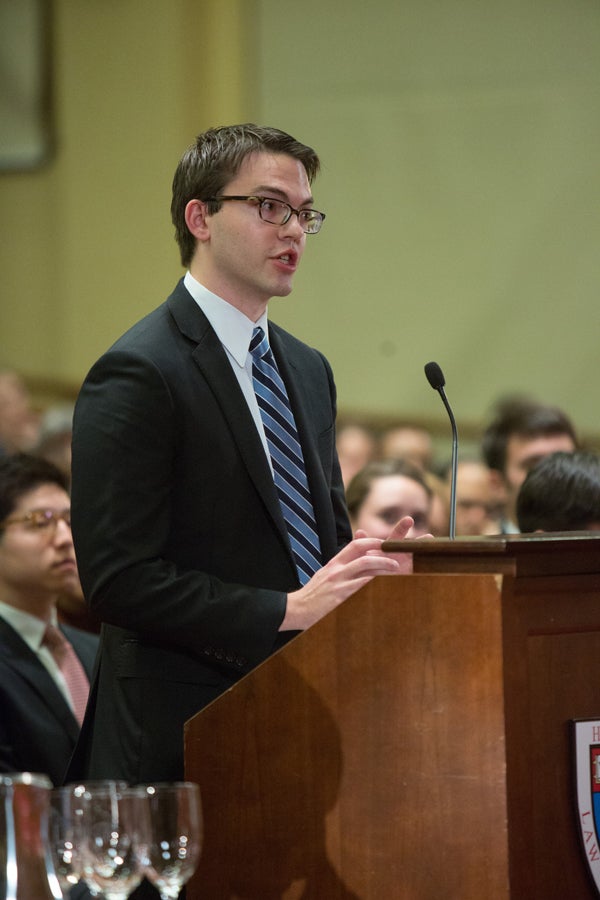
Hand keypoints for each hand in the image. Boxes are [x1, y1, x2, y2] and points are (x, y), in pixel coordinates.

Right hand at [281, 529, 406, 632]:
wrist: (296, 610)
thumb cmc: (312, 597)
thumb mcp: (325, 577)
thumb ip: (339, 569)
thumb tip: (354, 565)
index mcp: (333, 564)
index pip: (354, 545)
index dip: (372, 541)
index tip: (385, 543)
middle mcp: (336, 569)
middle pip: (362, 552)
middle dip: (382, 550)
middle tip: (396, 555)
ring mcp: (339, 581)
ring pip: (365, 566)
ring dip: (383, 564)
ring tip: (396, 567)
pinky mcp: (340, 595)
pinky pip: (362, 585)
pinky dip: (375, 582)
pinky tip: (386, 584)